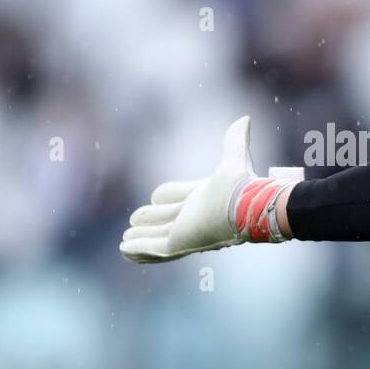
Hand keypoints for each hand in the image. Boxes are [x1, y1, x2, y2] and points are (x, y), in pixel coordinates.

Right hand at [120, 116, 293, 262]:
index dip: (169, 196)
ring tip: (125, 237)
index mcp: (204, 199)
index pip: (180, 197)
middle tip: (134, 219)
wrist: (245, 207)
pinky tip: (124, 249)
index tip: (156, 196)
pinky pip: (153, 249)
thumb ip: (235, 140)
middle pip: (166, 220)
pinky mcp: (178, 244)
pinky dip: (138, 249)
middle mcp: (194, 218)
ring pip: (157, 236)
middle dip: (151, 221)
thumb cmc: (240, 186)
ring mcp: (185, 233)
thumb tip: (245, 118)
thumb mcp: (234, 159)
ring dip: (142, 237)